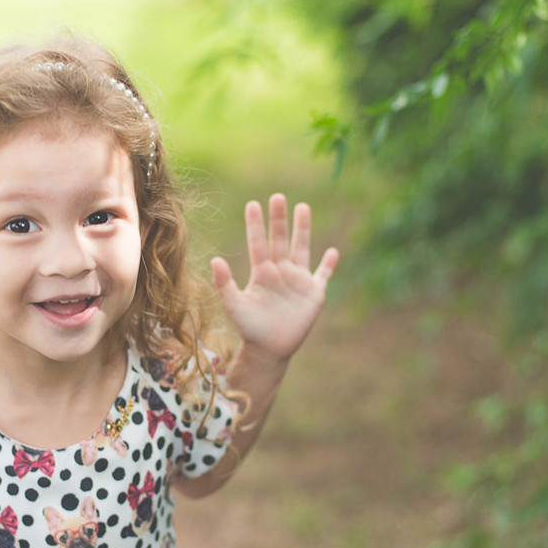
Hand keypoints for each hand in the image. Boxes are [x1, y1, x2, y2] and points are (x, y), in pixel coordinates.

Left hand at [212, 193, 338, 362]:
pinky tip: (333, 251)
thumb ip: (225, 284)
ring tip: (303, 207)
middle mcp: (280, 272)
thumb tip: (215, 260)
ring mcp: (298, 281)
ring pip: (302, 249)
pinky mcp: (314, 294)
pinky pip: (323, 275)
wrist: (269, 350)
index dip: (255, 225)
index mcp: (261, 273)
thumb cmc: (250, 328)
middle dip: (279, 219)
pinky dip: (329, 265)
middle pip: (280, 240)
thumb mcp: (235, 306)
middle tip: (277, 197)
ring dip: (303, 230)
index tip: (253, 204)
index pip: (258, 243)